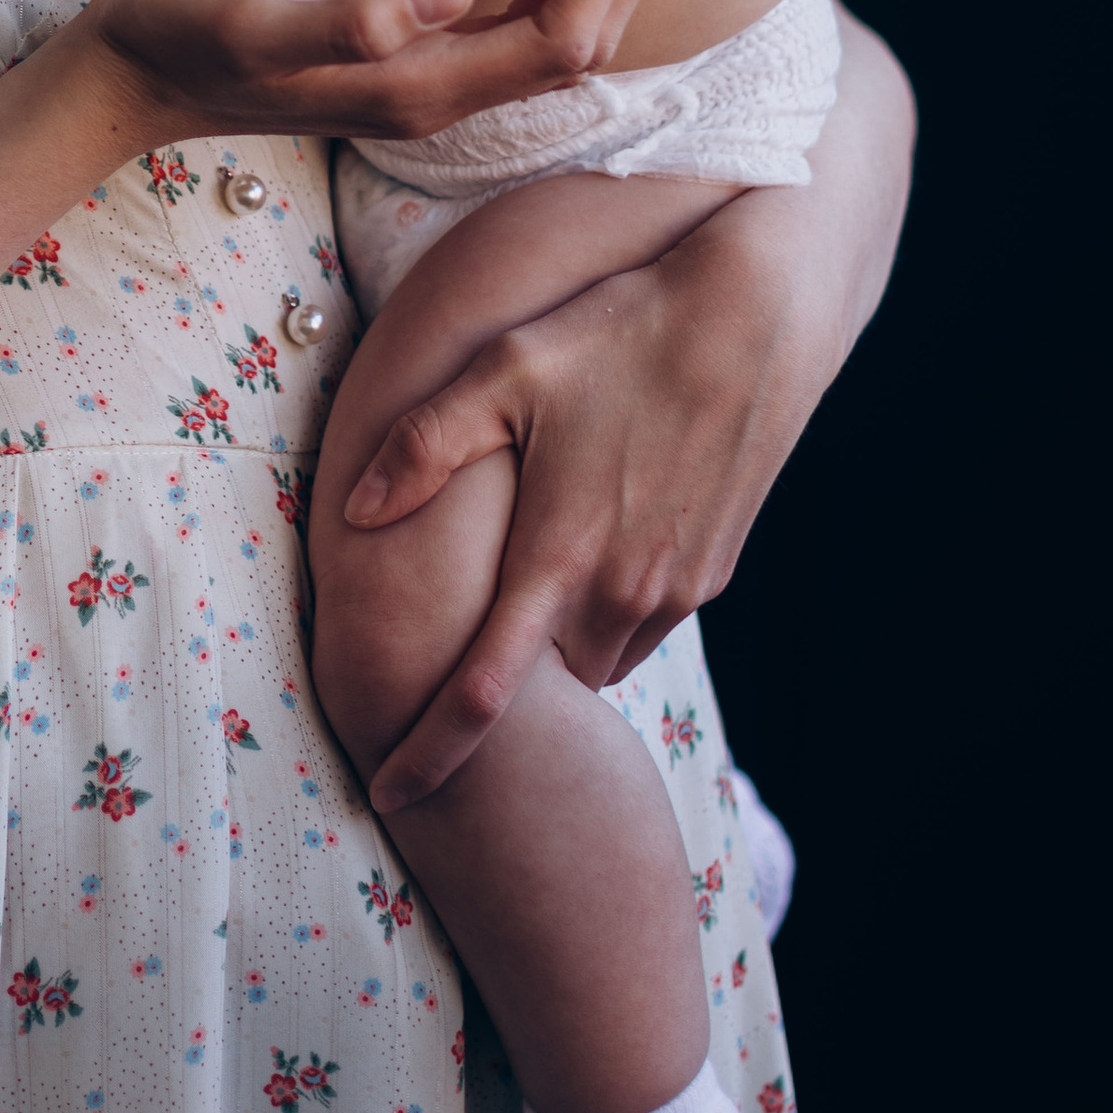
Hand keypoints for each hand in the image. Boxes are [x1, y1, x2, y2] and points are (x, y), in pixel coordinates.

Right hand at [88, 0, 666, 155]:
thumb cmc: (185, 44)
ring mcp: (430, 82)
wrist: (131, 80)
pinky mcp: (415, 59)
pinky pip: (519, 22)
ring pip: (559, 32)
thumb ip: (360, 20)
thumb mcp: (258, 23)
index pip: (561, 40)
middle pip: (582, 42)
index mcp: (419, 89)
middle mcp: (440, 96)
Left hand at [344, 0, 915, 809]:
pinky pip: (645, 619)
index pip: (485, 693)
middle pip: (545, 685)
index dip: (433, 752)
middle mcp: (624, 592)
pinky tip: (587, 558)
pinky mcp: (715, 566)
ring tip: (515, 623)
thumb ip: (422, 448)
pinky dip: (606, 614)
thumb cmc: (620, 330)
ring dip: (556, 652)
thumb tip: (353, 511)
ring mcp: (678, 585)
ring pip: (599, 655)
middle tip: (442, 681)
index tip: (391, 796)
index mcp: (560, 557)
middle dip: (501, 699)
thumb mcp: (503, 369)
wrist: (759, 315)